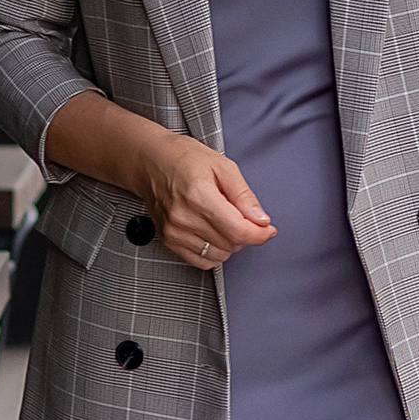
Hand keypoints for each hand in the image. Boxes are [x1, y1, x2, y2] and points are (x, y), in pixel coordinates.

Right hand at [132, 129, 274, 269]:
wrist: (150, 161)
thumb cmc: (183, 158)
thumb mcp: (222, 166)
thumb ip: (244, 195)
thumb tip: (261, 219)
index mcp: (199, 195)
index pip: (237, 230)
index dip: (259, 234)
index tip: (268, 229)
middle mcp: (183, 217)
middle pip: (231, 244)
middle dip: (246, 233)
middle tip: (242, 215)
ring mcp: (174, 231)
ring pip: (219, 255)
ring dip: (230, 243)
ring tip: (223, 220)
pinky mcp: (169, 240)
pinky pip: (201, 261)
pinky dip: (215, 252)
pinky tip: (213, 233)